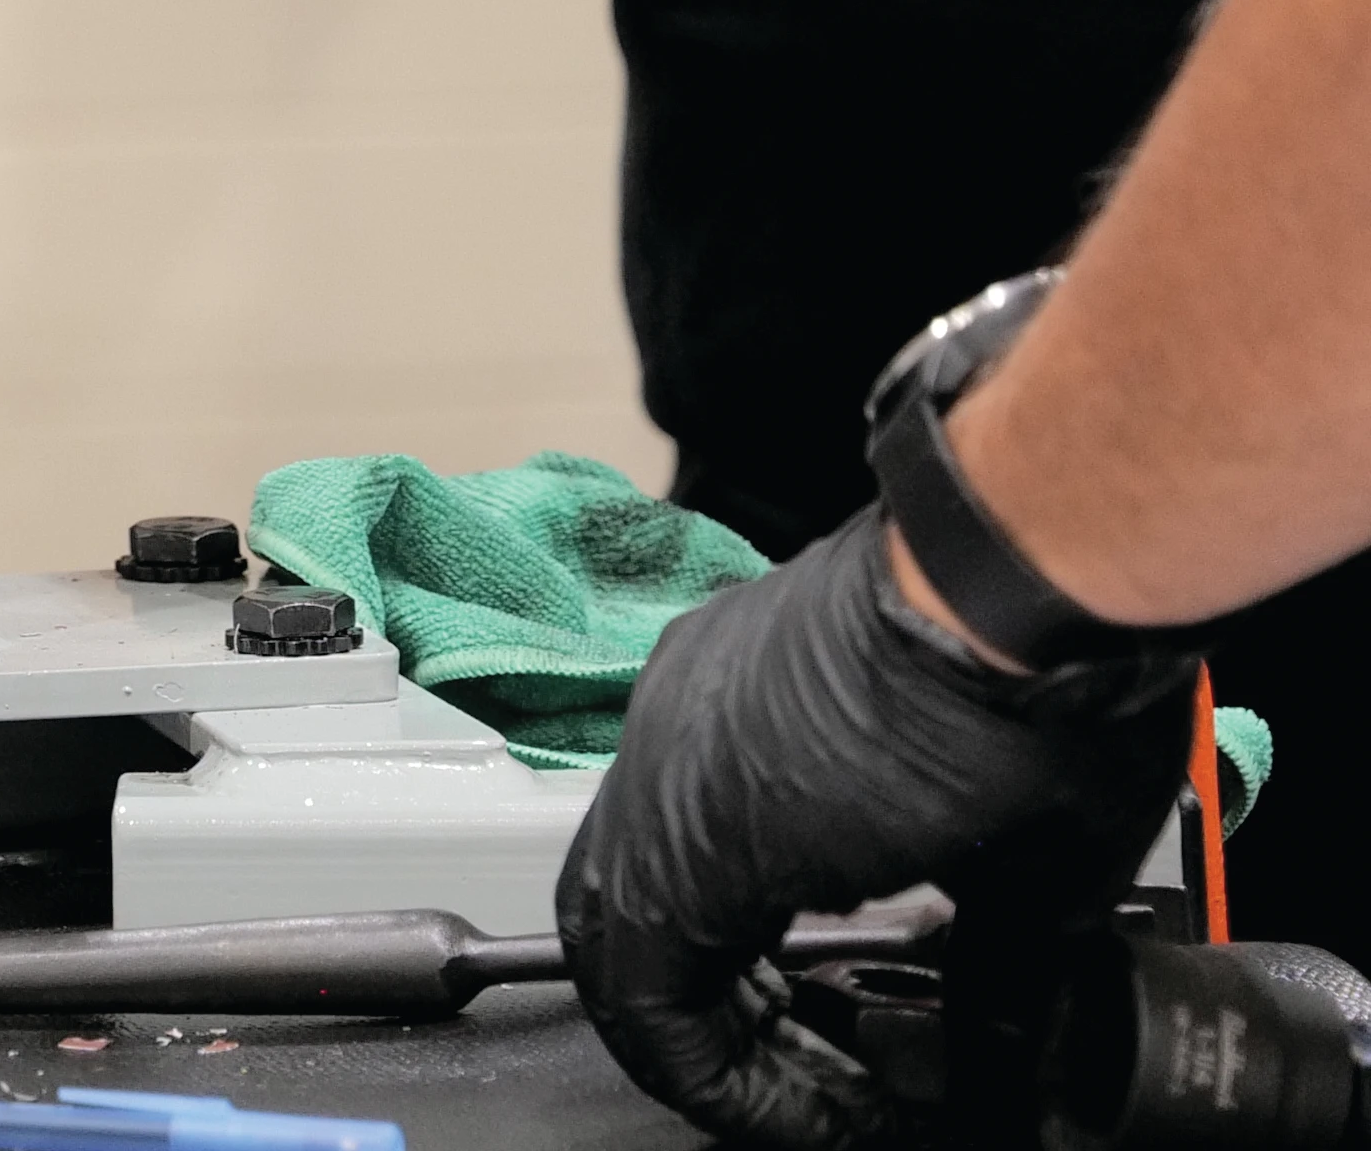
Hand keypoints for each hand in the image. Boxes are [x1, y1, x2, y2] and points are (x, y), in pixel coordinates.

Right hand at [563, 513, 1190, 1148]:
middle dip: (703, 1023)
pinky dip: (724, 854)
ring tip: (819, 982)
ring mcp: (682, 695)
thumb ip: (991, 999)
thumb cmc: (1023, 703)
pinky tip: (826, 873)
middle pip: (610, 929)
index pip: (646, 1004)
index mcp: (710, 844)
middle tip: (806, 1071)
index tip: (825, 1115)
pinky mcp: (721, 651)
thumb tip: (992, 1060)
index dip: (725, 1088)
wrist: (1031, 548)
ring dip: (711, 935)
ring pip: (631, 846)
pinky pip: (673, 774)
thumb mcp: (1033, 901)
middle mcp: (662, 762)